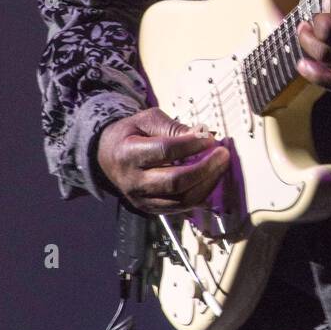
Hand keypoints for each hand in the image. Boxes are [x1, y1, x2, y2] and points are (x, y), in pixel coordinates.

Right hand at [95, 106, 229, 215]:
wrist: (108, 156)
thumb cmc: (131, 134)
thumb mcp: (147, 120)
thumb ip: (173, 127)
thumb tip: (202, 135)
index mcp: (128, 154)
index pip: (164, 152)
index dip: (191, 145)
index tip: (209, 138)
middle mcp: (133, 181)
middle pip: (175, 181)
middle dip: (205, 168)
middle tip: (222, 154)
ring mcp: (141, 199)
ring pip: (181, 199)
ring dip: (207, 183)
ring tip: (220, 166)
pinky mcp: (151, 209)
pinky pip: (181, 208)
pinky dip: (200, 195)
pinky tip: (210, 180)